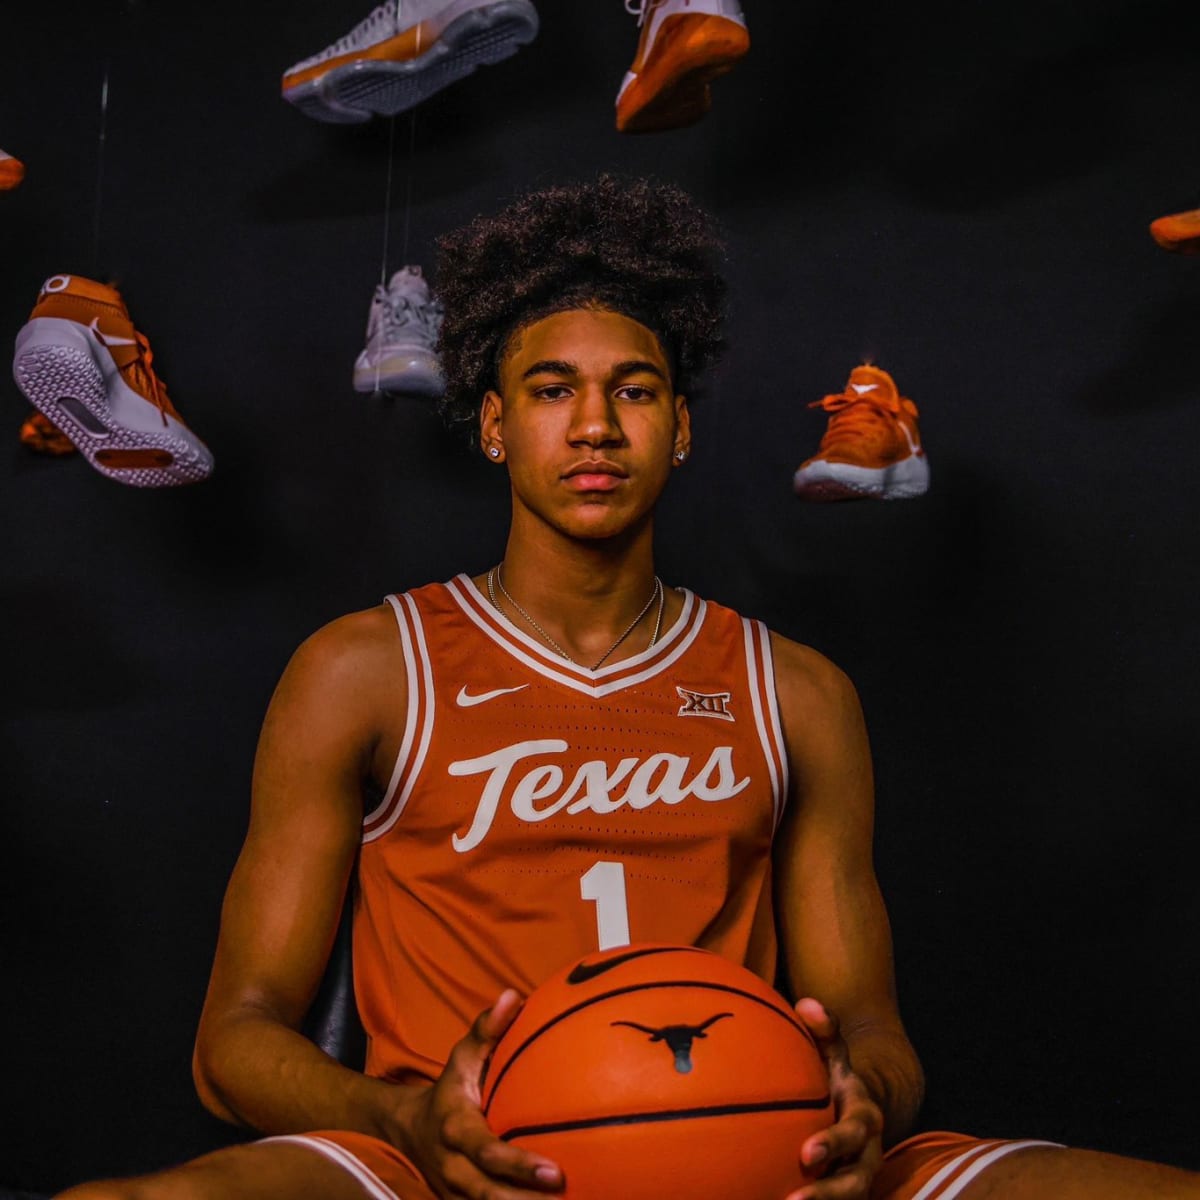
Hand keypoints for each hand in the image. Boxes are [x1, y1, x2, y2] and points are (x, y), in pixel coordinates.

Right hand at [396, 990, 563, 1198]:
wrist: (410, 1130)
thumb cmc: (452, 1088)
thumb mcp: (464, 1057)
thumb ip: (487, 1029)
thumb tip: (512, 997)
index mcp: (456, 1129)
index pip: (488, 1153)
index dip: (519, 1166)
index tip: (555, 1173)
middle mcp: (454, 1167)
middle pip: (490, 1194)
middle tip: (568, 1198)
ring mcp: (455, 1193)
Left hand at [785, 998, 884, 1199]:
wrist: (862, 1107)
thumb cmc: (837, 1076)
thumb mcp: (836, 1051)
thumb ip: (825, 1029)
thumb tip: (807, 1003)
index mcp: (865, 1119)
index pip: (853, 1134)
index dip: (834, 1144)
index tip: (806, 1153)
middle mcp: (866, 1155)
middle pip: (854, 1183)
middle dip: (827, 1194)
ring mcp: (857, 1177)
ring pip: (846, 1199)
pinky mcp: (844, 1192)